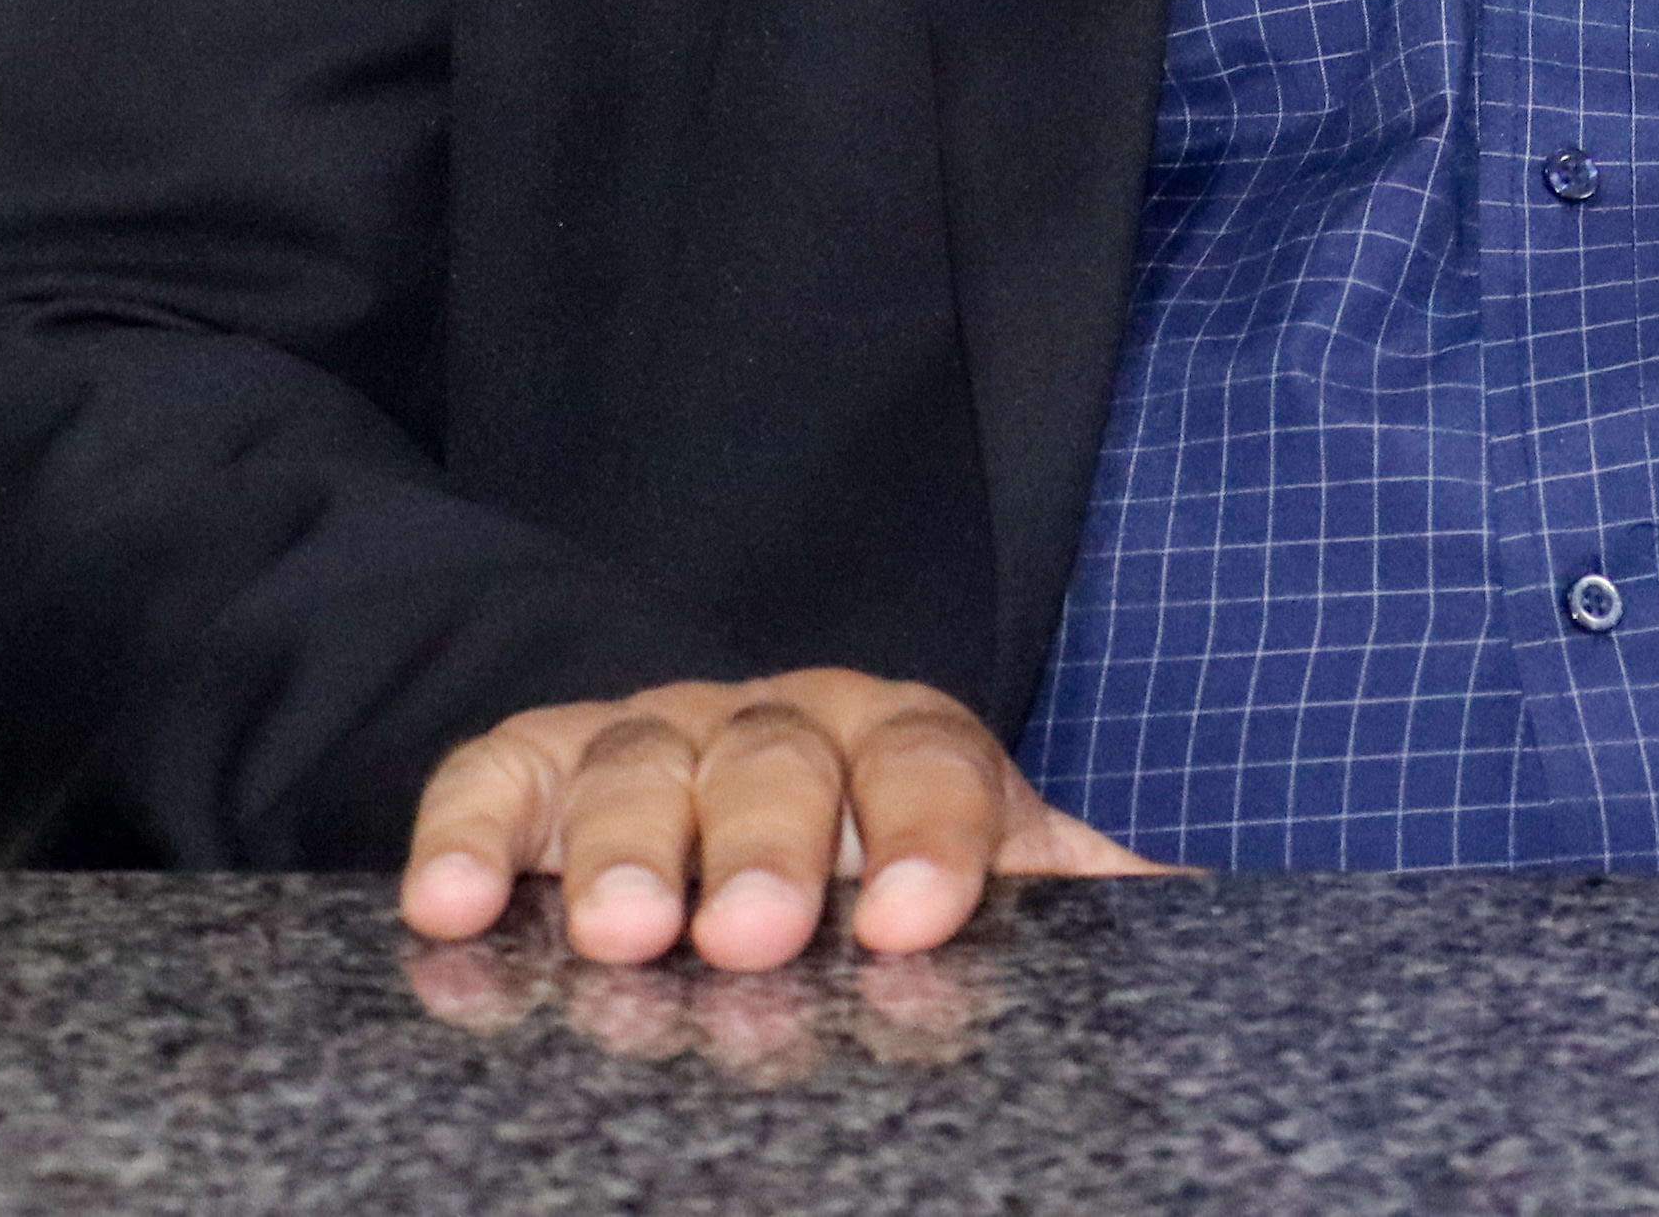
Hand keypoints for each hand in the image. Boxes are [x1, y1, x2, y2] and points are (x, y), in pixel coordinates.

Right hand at [397, 669, 1168, 969]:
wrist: (754, 831)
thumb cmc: (894, 888)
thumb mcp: (1002, 896)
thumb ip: (1096, 906)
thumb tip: (1208, 920)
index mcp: (912, 748)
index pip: (934, 760)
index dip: (931, 830)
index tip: (922, 917)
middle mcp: (786, 723)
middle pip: (781, 751)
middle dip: (767, 837)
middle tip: (750, 932)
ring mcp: (662, 739)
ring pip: (643, 757)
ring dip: (624, 842)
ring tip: (616, 934)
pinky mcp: (545, 773)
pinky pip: (500, 776)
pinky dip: (468, 829)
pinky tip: (450, 905)